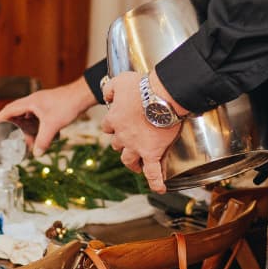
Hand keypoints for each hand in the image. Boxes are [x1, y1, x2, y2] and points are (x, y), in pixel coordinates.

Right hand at [0, 79, 97, 156]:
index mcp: (30, 102)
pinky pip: (36, 118)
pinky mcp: (48, 107)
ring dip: (24, 128)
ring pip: (27, 117)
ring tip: (24, 140)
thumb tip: (36, 154)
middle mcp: (33, 101)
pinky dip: (34, 127)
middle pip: (16, 113)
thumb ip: (43, 140)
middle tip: (6, 137)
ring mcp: (41, 104)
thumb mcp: (53, 125)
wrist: (82, 96)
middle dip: (11, 126)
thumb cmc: (67, 105)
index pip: (9, 110)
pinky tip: (38, 135)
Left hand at [98, 71, 183, 192]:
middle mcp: (122, 136)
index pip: (107, 127)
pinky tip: (159, 188)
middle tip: (130, 141)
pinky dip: (156, 181)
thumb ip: (109, 89)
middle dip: (121, 143)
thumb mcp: (118, 81)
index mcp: (113, 119)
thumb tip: (106, 96)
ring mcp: (136, 146)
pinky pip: (153, 171)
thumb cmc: (141, 87)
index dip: (112, 126)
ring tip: (136, 166)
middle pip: (117, 144)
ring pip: (128, 160)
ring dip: (131, 163)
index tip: (118, 123)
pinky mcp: (152, 153)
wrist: (161, 96)